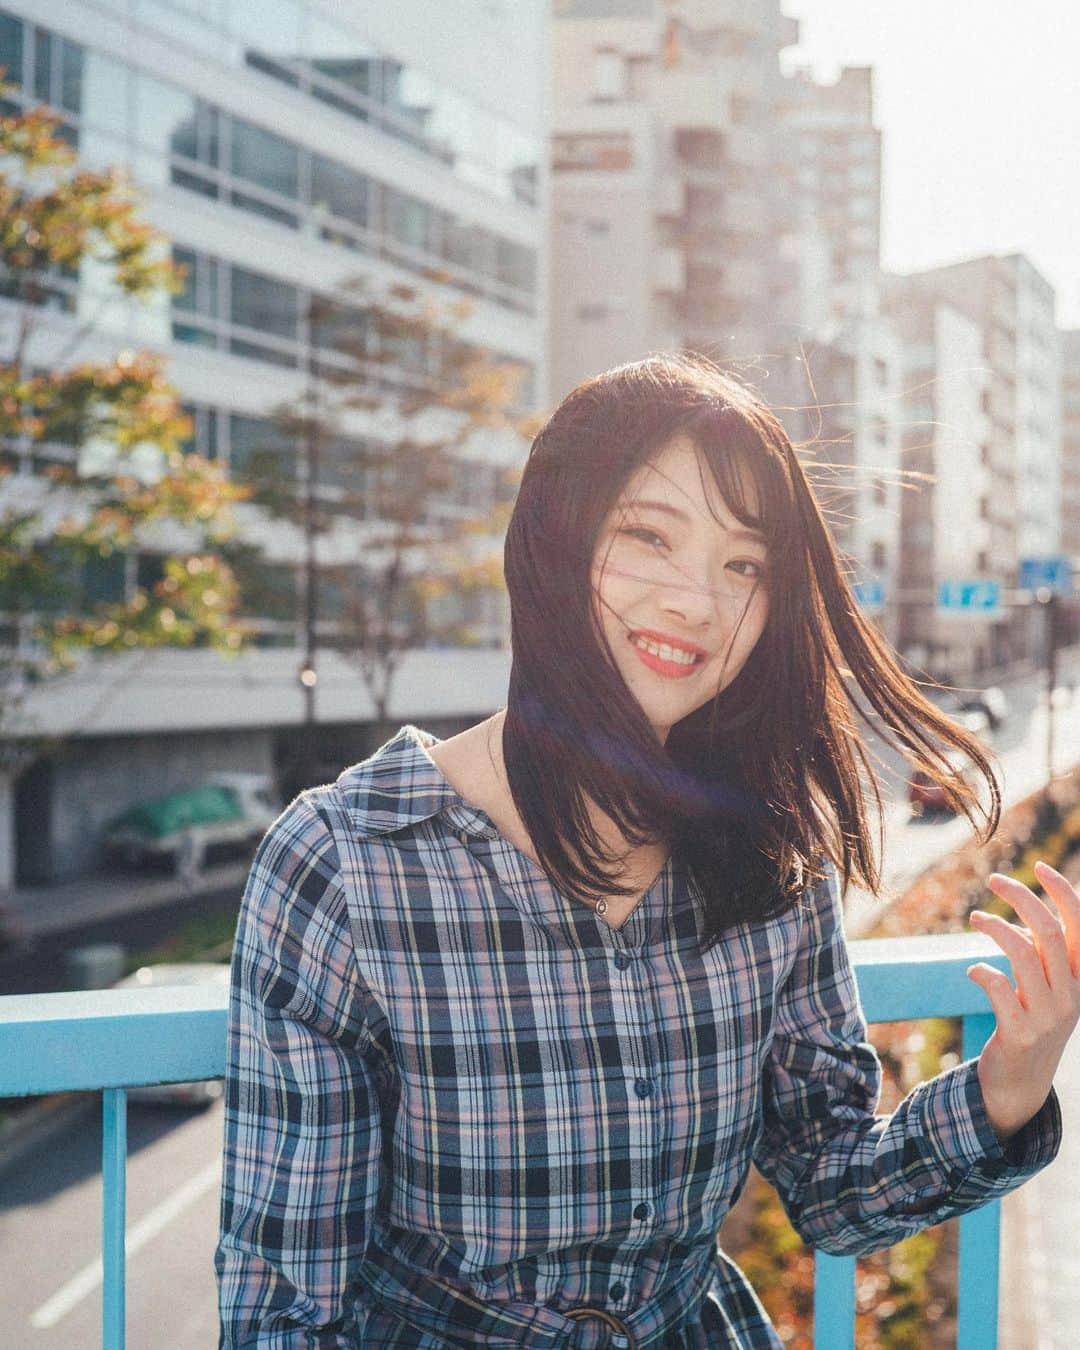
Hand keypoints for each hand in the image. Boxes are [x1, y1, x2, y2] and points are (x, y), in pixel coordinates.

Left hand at [967, 860, 1079, 1144]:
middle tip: (995, 879)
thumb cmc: (1030, 1020)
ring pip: (1022, 953)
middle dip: (1021, 897)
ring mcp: (1046, 1016)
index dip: (1064, 892)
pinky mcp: (1019, 1034)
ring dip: (995, 927)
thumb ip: (1042, 952)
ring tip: (976, 917)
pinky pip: (998, 988)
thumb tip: (1025, 916)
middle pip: (1049, 932)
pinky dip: (981, 971)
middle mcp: (1070, 995)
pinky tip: (973, 971)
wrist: (1021, 1083)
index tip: (1040, 866)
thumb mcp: (1045, 985)